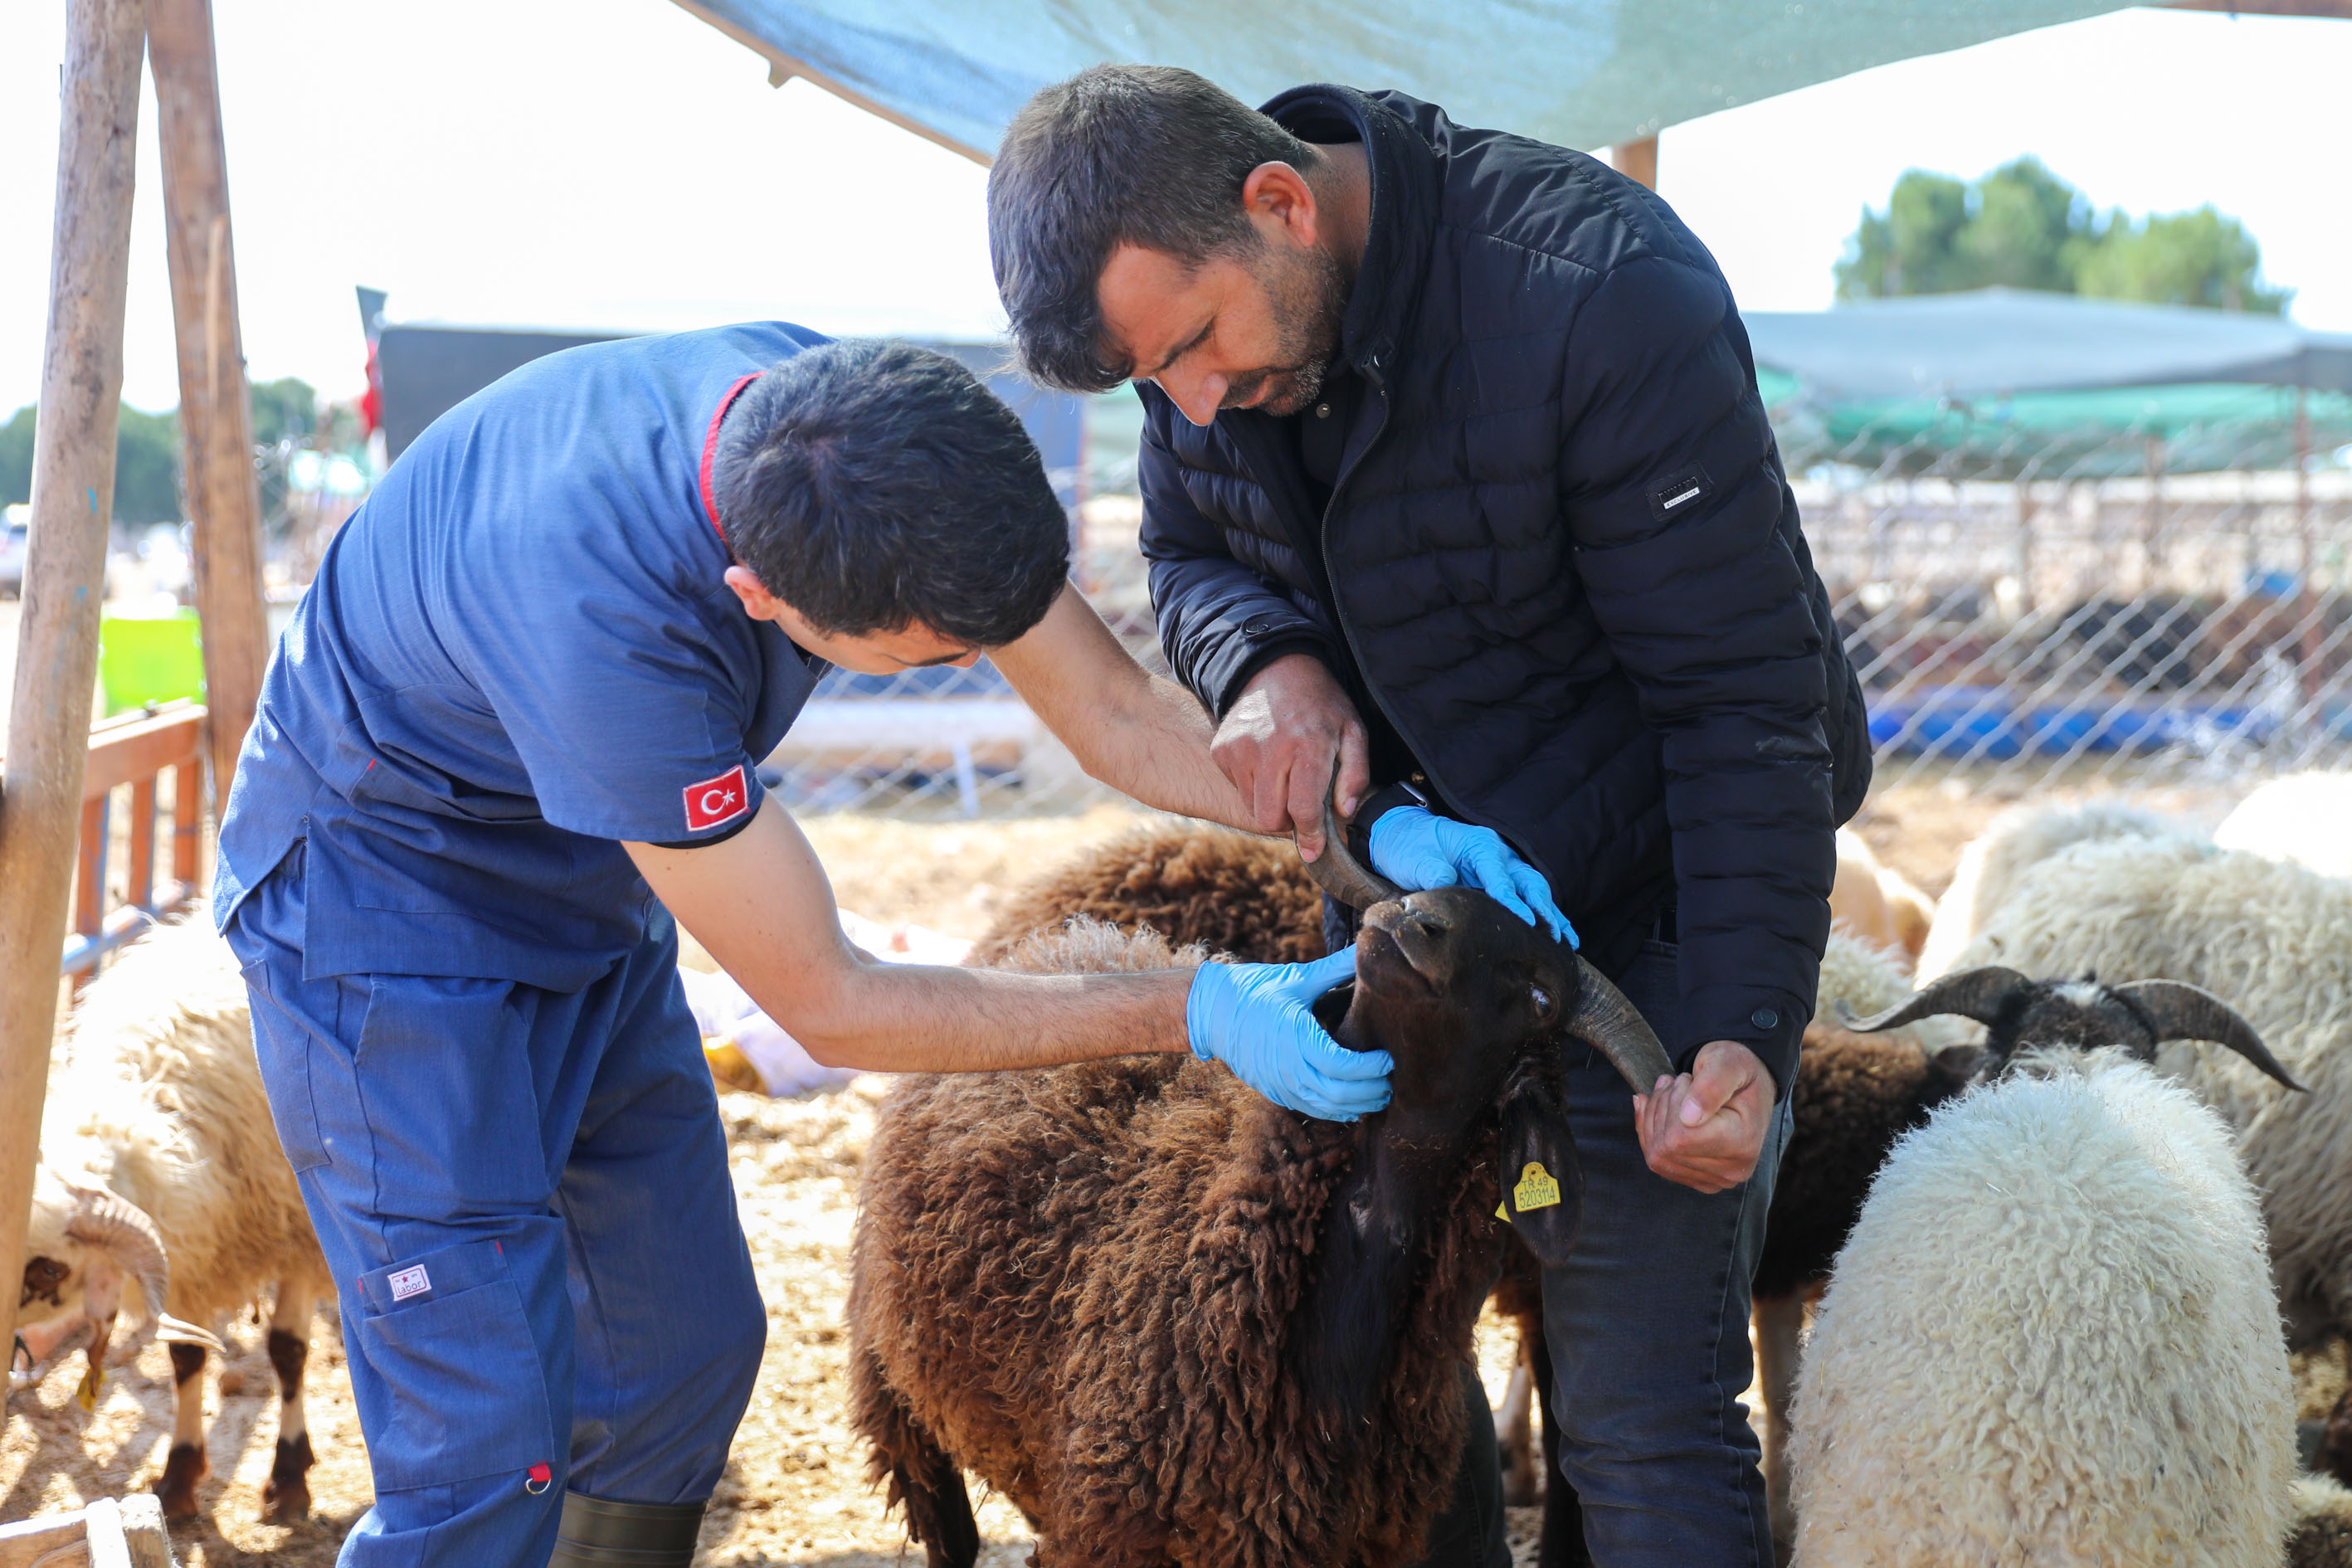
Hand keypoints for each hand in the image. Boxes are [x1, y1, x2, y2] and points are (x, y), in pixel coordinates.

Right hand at [1186, 951, 1391, 1120]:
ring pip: (1327, 1108)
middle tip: (1393, 1080)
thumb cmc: (1254, 990)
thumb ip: (1335, 968)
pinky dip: (1337, 1111)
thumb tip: (1367, 946)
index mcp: (1296, 1038)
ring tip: (1380, 1093)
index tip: (1389, 1057)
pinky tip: (1354, 1102)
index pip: (1342, 1066)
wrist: (1210, 1012)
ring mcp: (1281, 1084)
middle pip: (1339, 1094)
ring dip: (1358, 1105)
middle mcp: (1288, 1068)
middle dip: (1371, 1091)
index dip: (1370, 1068)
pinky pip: (1312, 1110)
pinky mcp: (1276, 1091)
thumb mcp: (1296, 977)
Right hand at [1212, 654, 1368, 861]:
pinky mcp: (1222, 750)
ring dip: (1270, 804)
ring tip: (1284, 778)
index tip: (1314, 850)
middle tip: (1300, 807)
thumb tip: (1344, 812)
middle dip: (1287, 821)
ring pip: (1251, 808)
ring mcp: (1239, 750)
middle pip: (1270, 818)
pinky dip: (1254, 786)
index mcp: (1306, 746)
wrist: (1277, 669)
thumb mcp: (1353, 731)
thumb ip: (1356, 775)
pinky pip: (1238, 789)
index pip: (1302, 809)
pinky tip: (1266, 763)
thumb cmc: (1322, 705)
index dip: (1310, 835)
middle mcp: (1268, 749)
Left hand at [1367, 807, 1576, 944]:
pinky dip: (1543, 914)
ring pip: (1534, 891)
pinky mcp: (1498, 880)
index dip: (1513, 900)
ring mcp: (1501, 867)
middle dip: (1543, 909)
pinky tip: (1560, 935)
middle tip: (1553, 936)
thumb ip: (1434, 873)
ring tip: (1569, 941)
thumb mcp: (1417, 859)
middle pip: (1529, 882)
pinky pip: (1525, 897)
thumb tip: (1447, 886)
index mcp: (1480, 846)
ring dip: (1551, 915)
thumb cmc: (1410, 846)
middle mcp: (1497, 855)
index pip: (1501, 877)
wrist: (1401, 837)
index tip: (1525, 921)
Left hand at [1634, 1040, 1774, 1192]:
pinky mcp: (1698, 1181)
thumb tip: (1688, 1118)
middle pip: (1666, 1148)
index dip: (1672, 1102)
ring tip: (1671, 1092)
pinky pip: (1657, 1162)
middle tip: (1678, 1082)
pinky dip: (1650, 1131)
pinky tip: (1659, 1108)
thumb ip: (1711, 1086)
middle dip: (1662, 1107)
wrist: (1746, 1087)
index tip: (1686, 1079)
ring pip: (1656, 1156)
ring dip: (1654, 1118)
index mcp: (1743, 1142)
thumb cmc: (1737, 1070)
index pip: (1681, 1136)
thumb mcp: (1728, 1062)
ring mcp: (1714, 1180)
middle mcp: (1732, 1170)